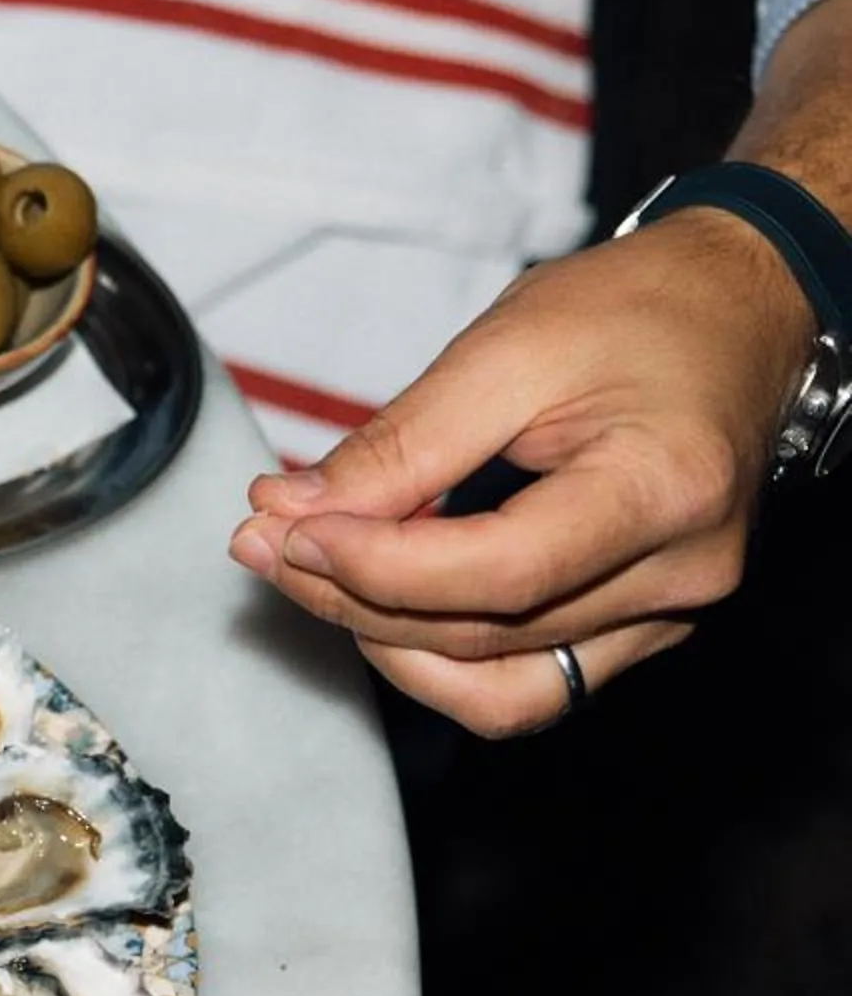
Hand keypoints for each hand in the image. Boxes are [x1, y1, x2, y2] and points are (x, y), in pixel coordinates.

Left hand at [228, 208, 813, 734]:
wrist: (734, 309)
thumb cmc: (637, 312)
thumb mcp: (507, 349)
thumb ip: (401, 444)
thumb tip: (292, 512)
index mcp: (666, 490)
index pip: (501, 573)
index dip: (377, 565)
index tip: (284, 527)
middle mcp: (683, 574)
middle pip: (484, 635)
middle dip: (351, 598)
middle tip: (261, 540)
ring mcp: (668, 614)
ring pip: (498, 686)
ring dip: (383, 639)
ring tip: (308, 571)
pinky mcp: (640, 627)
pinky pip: (528, 686)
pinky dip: (439, 657)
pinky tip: (377, 599)